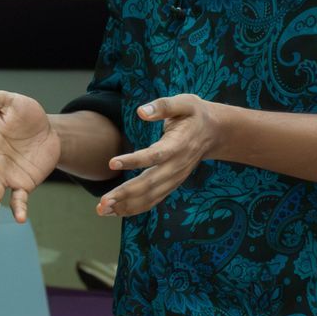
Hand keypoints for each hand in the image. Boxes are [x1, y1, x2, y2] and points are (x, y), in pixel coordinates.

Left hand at [97, 94, 220, 217]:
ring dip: (126, 205)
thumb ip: (163, 106)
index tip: (111, 162)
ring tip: (102, 210)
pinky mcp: (171, 184)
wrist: (214, 133)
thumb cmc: (194, 115)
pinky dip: (134, 208)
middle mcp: (176, 166)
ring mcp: (175, 178)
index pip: (155, 155)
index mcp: (178, 145)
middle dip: (125, 193)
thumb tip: (141, 112)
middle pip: (150, 183)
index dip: (134, 160)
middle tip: (103, 201)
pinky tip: (114, 211)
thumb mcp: (184, 103)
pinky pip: (153, 200)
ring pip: (150, 196)